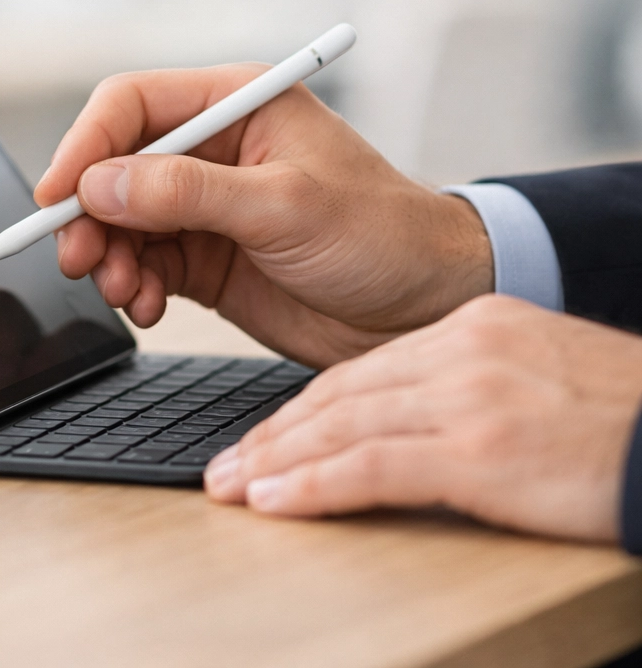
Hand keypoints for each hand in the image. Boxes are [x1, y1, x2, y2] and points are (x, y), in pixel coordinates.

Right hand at [34, 65, 492, 366]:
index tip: (59, 197)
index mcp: (237, 105)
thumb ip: (189, 193)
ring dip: (109, 255)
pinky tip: (147, 305)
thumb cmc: (382, 235)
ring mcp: (206, 205)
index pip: (132, 106)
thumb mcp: (286, 205)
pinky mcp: (206, 255)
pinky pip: (143, 262)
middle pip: (115, 166)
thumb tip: (100, 184)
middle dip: (90, 214)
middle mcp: (214, 149)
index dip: (85, 146)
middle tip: (81, 258)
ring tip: (124, 290)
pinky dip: (132, 285)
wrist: (424, 308)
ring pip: (121, 219)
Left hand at [205, 296, 641, 541]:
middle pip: (339, 393)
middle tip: (228, 466)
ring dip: (277, 461)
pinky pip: (373, 468)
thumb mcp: (537, 373)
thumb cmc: (622, 416)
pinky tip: (276, 503)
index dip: (302, 409)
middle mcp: (461, 350)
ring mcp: (469, 397)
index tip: (265, 437)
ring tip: (233, 487)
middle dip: (274, 435)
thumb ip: (467, 384)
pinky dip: (314, 487)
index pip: (361, 370)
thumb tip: (405, 419)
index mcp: (471, 327)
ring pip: (342, 425)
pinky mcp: (482, 450)